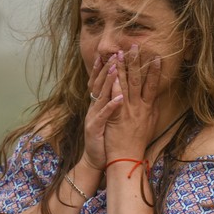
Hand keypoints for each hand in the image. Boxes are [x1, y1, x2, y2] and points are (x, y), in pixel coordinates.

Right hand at [83, 54, 121, 169]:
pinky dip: (112, 105)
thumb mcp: (107, 118)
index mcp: (96, 105)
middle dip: (106, 68)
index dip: (101, 68)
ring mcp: (93, 117)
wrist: (95, 159)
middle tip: (114, 54)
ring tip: (116, 69)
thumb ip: (110, 104)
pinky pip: (105, 114)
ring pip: (101, 95)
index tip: (108, 53)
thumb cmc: (105, 139)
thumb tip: (117, 90)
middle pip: (99, 84)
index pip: (98, 82)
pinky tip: (120, 98)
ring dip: (108, 82)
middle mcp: (93, 108)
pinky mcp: (96, 128)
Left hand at [105, 44, 160, 157]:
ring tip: (122, 52)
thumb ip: (153, 109)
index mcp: (148, 108)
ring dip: (123, 67)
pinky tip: (111, 72)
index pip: (153, 85)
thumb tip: (157, 97)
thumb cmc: (138, 143)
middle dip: (138, 62)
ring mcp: (127, 110)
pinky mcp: (116, 115)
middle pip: (139, 80)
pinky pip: (114, 96)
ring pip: (126, 85)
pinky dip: (113, 83)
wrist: (127, 158)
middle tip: (136, 46)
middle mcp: (139, 107)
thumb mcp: (150, 124)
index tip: (157, 57)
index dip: (154, 71)